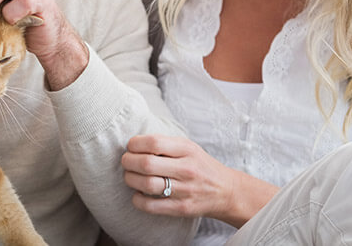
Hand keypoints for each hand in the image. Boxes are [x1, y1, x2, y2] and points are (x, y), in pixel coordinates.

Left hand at [121, 134, 277, 227]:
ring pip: (147, 184)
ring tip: (130, 176)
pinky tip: (138, 194)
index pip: (153, 142)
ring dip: (130, 180)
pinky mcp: (181, 208)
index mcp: (186, 149)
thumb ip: (165, 143)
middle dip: (128, 161)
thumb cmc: (200, 165)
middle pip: (146, 164)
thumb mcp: (188, 147)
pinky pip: (151, 206)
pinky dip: (138, 200)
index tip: (131, 146)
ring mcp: (185, 190)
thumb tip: (133, 143)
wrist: (226, 191)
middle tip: (126, 161)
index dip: (135, 143)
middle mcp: (186, 169)